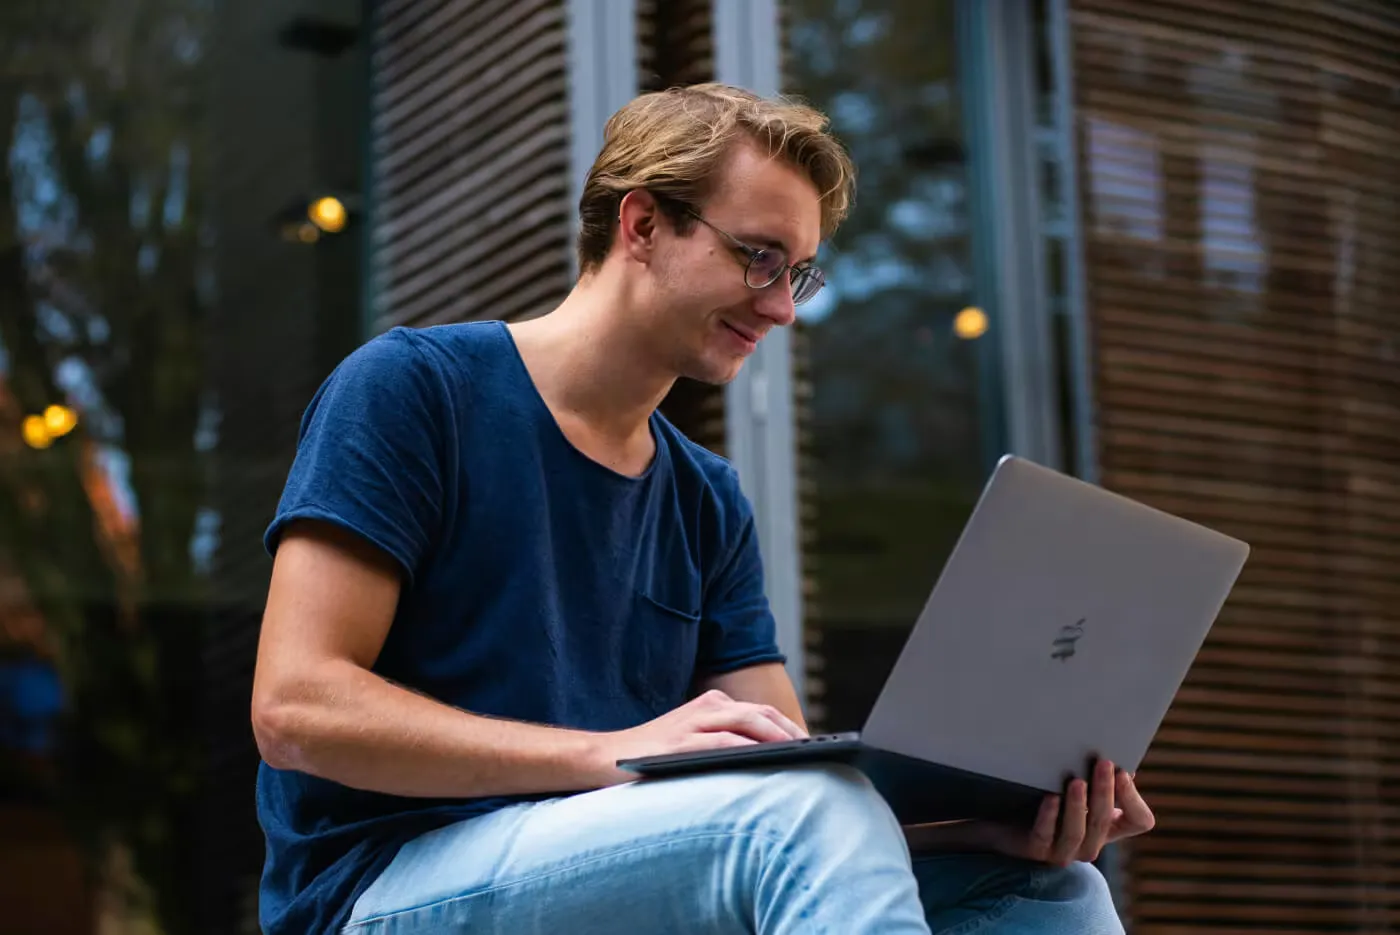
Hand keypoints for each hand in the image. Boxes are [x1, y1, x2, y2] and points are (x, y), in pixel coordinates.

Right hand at [590, 689, 807, 784]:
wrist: (603, 757)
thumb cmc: (653, 756)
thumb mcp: (692, 741)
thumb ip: (724, 742)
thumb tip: (769, 760)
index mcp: (711, 704)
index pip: (761, 713)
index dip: (790, 727)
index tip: (813, 746)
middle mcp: (706, 707)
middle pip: (761, 714)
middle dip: (792, 732)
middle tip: (816, 752)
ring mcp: (692, 723)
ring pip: (748, 722)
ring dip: (778, 737)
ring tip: (801, 754)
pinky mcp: (680, 743)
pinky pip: (722, 741)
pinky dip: (748, 748)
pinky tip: (765, 757)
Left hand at [961, 760, 1154, 866]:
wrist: (1000, 822)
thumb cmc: (1042, 797)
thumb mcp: (1075, 787)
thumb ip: (1095, 776)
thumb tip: (1119, 753)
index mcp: (1107, 827)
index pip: (1139, 821)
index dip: (1133, 798)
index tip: (1124, 771)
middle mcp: (1090, 843)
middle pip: (1104, 821)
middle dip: (1105, 791)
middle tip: (1103, 763)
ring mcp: (1063, 851)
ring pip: (1078, 833)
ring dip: (1079, 805)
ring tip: (1077, 781)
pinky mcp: (1035, 851)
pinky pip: (1045, 837)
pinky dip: (1049, 817)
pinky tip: (1050, 798)